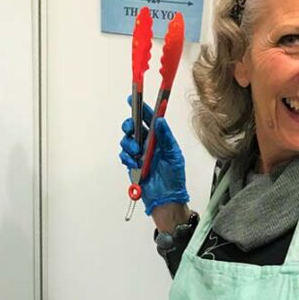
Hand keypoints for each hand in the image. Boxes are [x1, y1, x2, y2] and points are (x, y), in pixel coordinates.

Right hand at [119, 100, 188, 214]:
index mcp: (160, 140)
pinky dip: (126, 157)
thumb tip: (160, 121)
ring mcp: (140, 154)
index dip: (142, 109)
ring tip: (136, 153)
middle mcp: (149, 145)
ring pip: (127, 140)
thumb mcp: (174, 156)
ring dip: (129, 143)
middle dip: (130, 126)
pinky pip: (124, 155)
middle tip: (131, 130)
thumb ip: (166, 138)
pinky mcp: (133, 164)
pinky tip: (133, 162)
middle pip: (134, 128)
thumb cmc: (174, 179)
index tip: (133, 100)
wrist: (166, 199)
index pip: (150, 120)